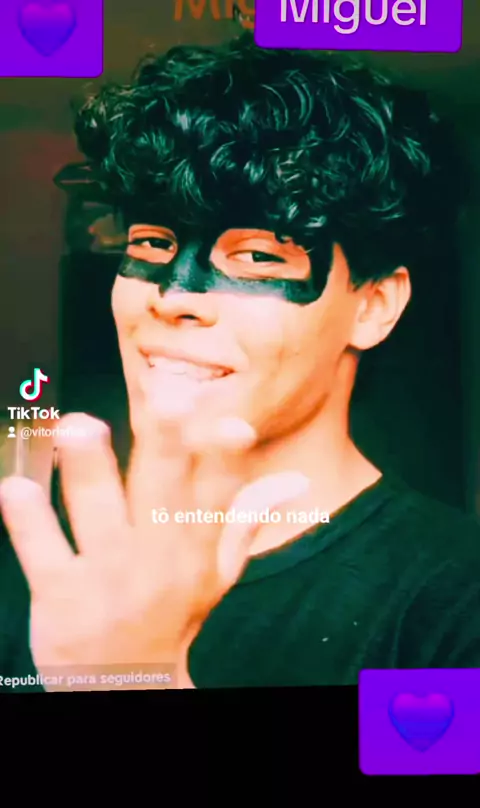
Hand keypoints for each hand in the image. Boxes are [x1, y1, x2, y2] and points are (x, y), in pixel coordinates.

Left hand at [0, 409, 307, 688]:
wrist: (130, 685)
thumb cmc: (174, 613)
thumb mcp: (218, 573)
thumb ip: (247, 518)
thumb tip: (295, 480)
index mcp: (197, 548)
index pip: (218, 498)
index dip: (226, 461)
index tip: (233, 425)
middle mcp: (159, 560)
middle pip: (163, 495)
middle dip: (166, 447)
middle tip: (164, 398)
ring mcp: (109, 579)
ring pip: (100, 516)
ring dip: (90, 471)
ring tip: (77, 427)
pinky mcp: (61, 599)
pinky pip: (44, 555)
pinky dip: (30, 522)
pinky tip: (17, 488)